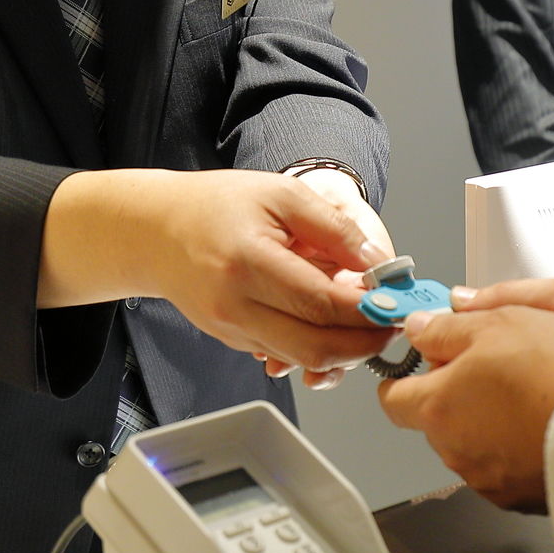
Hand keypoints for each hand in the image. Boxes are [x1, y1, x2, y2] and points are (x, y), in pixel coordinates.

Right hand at [43, 168, 393, 372]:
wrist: (157, 230)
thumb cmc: (217, 205)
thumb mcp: (281, 194)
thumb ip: (333, 228)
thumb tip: (378, 262)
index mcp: (248, 262)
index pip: (321, 303)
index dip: (367, 310)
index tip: (396, 304)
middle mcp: (236, 305)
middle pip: (314, 348)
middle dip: (363, 345)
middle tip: (391, 326)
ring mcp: (231, 329)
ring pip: (301, 359)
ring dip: (343, 349)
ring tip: (367, 322)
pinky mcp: (232, 340)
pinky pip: (284, 352)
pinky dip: (315, 344)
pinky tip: (330, 320)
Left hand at [377, 306, 553, 512]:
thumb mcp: (498, 322)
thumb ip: (448, 327)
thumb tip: (418, 329)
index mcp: (438, 406)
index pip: (392, 399)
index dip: (406, 376)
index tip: (425, 360)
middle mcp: (454, 450)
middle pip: (437, 419)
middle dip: (458, 393)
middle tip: (498, 365)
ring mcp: (488, 479)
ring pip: (473, 443)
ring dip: (491, 421)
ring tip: (532, 393)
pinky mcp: (522, 498)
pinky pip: (508, 467)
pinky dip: (519, 447)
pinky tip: (547, 424)